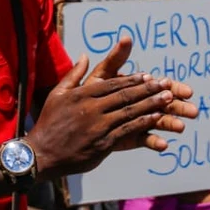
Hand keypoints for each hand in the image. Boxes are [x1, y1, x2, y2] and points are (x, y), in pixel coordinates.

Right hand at [29, 39, 197, 180]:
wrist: (41, 153)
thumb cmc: (49, 122)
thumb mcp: (58, 94)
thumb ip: (74, 75)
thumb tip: (85, 56)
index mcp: (82, 94)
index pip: (113, 84)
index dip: (133, 80)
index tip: (149, 76)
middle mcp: (91, 108)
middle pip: (125, 96)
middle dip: (148, 89)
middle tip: (165, 84)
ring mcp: (98, 126)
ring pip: (129, 112)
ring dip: (151, 105)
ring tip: (168, 99)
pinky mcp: (102, 143)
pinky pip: (127, 131)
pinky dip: (143, 124)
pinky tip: (155, 119)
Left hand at [83, 39, 196, 133]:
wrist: (74, 118)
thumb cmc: (89, 92)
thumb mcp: (102, 74)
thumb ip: (116, 59)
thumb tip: (126, 38)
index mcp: (138, 87)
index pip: (160, 86)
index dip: (174, 88)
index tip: (187, 91)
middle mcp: (141, 104)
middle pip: (165, 104)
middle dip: (179, 107)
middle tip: (193, 111)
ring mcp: (138, 121)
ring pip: (158, 122)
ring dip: (170, 124)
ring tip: (180, 127)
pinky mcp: (131, 137)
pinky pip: (144, 139)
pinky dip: (154, 142)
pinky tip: (163, 145)